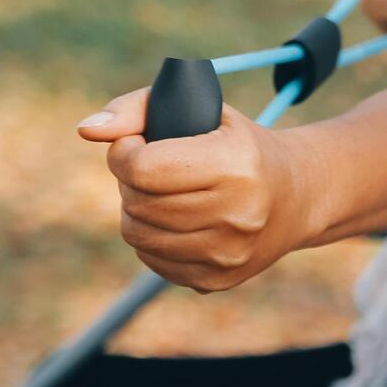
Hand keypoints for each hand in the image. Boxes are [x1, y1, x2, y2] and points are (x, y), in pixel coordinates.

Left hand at [77, 89, 314, 291]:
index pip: (142, 167)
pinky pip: (152, 261)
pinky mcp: (218, 279)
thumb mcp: (202, 109)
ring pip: (138, 235)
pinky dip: (154, 238)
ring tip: (163, 194)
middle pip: (138, 203)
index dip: (124, 152)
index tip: (137, 144)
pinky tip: (177, 221)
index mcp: (237, 166)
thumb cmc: (238, 145)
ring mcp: (229, 253)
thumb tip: (87, 129)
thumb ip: (138, 107)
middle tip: (154, 169)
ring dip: (138, 211)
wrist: (299, 196)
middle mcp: (238, 214)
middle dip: (133, 182)